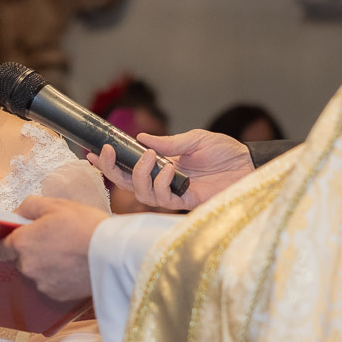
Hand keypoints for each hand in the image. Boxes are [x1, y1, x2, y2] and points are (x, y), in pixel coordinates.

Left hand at [0, 196, 108, 301]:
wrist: (114, 254)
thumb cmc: (86, 225)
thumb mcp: (57, 204)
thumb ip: (30, 206)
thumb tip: (17, 214)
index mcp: (22, 243)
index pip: (2, 248)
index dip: (12, 242)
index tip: (24, 238)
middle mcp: (27, 267)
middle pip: (20, 262)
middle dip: (31, 253)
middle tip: (52, 242)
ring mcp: (41, 284)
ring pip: (35, 275)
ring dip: (44, 267)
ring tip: (66, 255)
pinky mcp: (57, 296)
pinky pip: (50, 285)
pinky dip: (57, 278)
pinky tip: (73, 267)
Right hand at [89, 130, 254, 211]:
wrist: (248, 165)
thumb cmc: (225, 152)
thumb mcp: (195, 139)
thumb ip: (168, 143)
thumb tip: (140, 139)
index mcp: (162, 164)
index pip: (129, 167)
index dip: (109, 163)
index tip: (93, 152)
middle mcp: (163, 180)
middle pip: (127, 183)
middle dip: (112, 170)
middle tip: (109, 153)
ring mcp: (173, 193)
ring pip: (141, 193)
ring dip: (140, 175)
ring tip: (151, 157)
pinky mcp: (185, 202)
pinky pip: (163, 198)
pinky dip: (162, 183)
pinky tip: (171, 169)